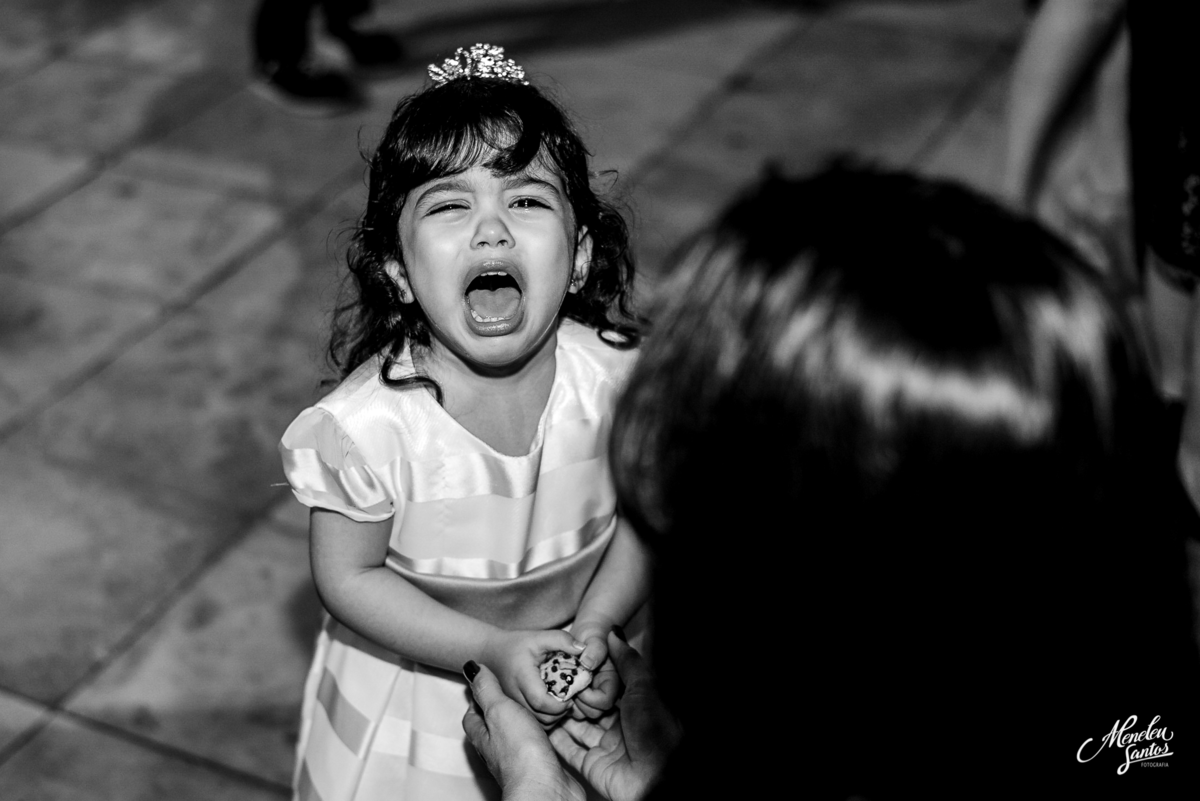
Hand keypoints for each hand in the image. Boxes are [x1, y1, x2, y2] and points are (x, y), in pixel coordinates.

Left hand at [463, 662, 584, 800]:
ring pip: (522, 735)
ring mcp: (521, 759)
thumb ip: (488, 690)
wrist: (546, 789)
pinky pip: (543, 745)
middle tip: (518, 689)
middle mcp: (499, 750)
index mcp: (484, 736)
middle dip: (506, 708)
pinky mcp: (543, 765)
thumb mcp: (499, 711)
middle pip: (497, 726)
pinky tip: (560, 725)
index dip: (479, 698)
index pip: (473, 715)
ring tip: (543, 701)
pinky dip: (550, 733)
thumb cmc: (520, 754)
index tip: (487, 682)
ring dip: (531, 720)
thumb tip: (471, 668)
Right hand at [481, 628, 581, 725]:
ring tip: (559, 704)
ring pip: (536, 724)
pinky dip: (542, 720)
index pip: (541, 702)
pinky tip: (548, 707)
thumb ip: (562, 640)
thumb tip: (584, 650)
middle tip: (569, 701)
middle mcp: (513, 696)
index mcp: (522, 677)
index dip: (560, 705)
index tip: (571, 698)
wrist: (490, 653)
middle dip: (559, 714)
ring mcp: (510, 706)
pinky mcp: (510, 712)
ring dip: (552, 718)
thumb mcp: (539, 636)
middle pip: (541, 718)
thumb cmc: (517, 644)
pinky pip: (530, 724)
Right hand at [548, 631, 680, 800]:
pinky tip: (540, 725)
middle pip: (589, 708)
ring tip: (540, 699)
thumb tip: (614, 632)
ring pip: (577, 728)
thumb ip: (627, 660)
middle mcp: (618, 727)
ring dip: (561, 716)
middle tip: (549, 681)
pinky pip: (569, 751)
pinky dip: (556, 739)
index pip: (606, 688)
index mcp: (633, 706)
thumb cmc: (655, 729)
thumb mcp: (645, 687)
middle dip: (572, 696)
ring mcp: (604, 748)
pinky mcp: (591, 766)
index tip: (568, 663)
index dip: (589, 677)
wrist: (656, 778)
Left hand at [569, 619, 619, 717]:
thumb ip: (596, 649)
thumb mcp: (595, 638)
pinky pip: (570, 711)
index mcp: (612, 682)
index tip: (580, 685)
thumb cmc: (592, 636)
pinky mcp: (578, 698)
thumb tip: (588, 663)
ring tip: (562, 687)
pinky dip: (562, 703)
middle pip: (594, 713)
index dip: (592, 698)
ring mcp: (590, 697)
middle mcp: (603, 693)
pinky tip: (558, 690)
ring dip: (570, 704)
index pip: (605, 702)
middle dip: (579, 703)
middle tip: (568, 687)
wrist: (584, 637)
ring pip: (581, 715)